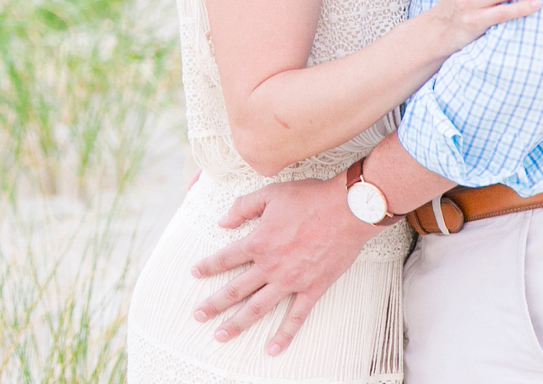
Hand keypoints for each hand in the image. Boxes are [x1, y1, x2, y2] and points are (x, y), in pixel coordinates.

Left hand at [191, 176, 378, 355]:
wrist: (347, 210)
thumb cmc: (310, 198)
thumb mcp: (270, 194)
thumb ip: (243, 207)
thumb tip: (222, 222)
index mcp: (258, 242)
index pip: (225, 258)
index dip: (208, 266)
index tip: (195, 273)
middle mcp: (270, 266)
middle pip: (236, 289)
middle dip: (214, 304)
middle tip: (198, 316)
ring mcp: (291, 281)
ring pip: (258, 308)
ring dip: (238, 323)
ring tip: (221, 336)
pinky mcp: (312, 289)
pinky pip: (296, 317)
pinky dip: (284, 334)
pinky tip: (273, 348)